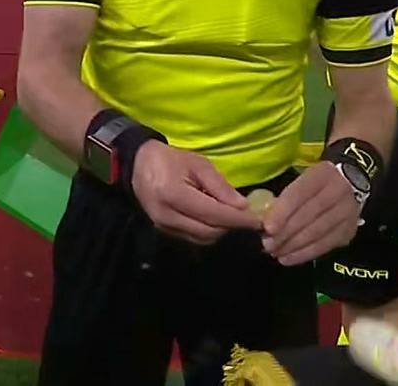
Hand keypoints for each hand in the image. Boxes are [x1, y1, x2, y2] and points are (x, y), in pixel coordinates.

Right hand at [131, 141, 264, 244]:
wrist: (138, 165)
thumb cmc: (170, 159)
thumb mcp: (198, 163)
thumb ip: (220, 186)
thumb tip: (242, 206)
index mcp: (174, 194)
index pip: (214, 214)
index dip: (239, 220)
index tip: (260, 221)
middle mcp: (167, 216)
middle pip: (209, 232)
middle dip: (232, 226)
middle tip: (250, 218)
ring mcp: (164, 227)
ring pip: (203, 238)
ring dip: (222, 230)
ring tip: (235, 217)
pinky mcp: (165, 232)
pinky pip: (194, 237)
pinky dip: (210, 230)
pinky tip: (218, 219)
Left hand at [261, 161, 361, 265]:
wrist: (348, 185)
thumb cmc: (314, 185)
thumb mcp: (299, 181)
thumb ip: (282, 198)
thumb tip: (263, 221)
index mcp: (323, 174)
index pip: (300, 193)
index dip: (283, 212)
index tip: (268, 228)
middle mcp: (339, 191)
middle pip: (310, 214)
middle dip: (286, 232)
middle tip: (268, 244)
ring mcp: (348, 212)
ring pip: (318, 232)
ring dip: (294, 246)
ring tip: (276, 252)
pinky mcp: (350, 230)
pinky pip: (325, 246)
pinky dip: (305, 254)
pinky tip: (288, 258)